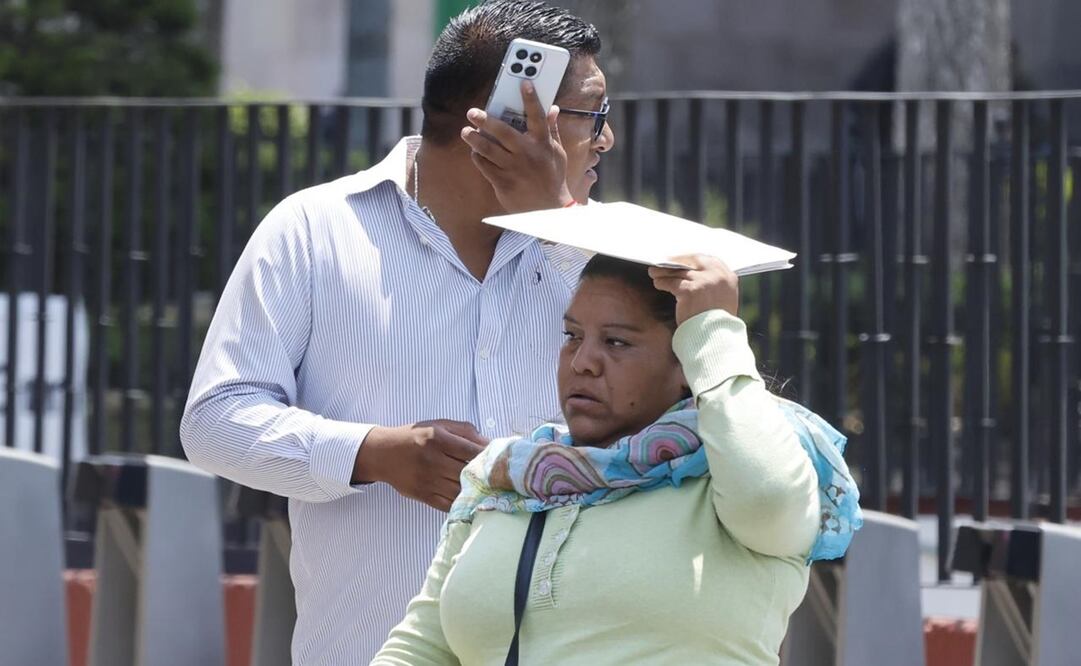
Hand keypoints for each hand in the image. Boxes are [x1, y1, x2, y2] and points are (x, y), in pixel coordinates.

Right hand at [353, 419, 487, 511]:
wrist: (383, 453)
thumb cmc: (415, 437)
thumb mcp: (438, 425)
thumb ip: (465, 431)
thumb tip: (490, 443)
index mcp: (438, 438)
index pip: (472, 450)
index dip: (489, 457)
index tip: (502, 460)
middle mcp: (432, 460)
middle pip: (467, 472)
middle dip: (485, 475)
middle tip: (500, 478)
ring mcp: (427, 480)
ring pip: (460, 490)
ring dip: (476, 491)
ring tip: (489, 490)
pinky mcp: (423, 495)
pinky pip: (448, 504)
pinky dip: (462, 503)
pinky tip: (471, 500)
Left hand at [460, 79, 574, 211]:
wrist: (548, 210)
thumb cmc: (552, 178)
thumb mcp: (557, 153)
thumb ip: (552, 130)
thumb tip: (553, 109)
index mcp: (543, 144)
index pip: (538, 116)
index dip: (531, 98)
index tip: (523, 83)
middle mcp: (528, 154)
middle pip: (503, 132)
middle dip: (486, 120)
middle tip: (472, 112)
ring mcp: (514, 169)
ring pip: (488, 150)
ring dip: (474, 139)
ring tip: (466, 132)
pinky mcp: (503, 183)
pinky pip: (484, 166)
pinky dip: (478, 157)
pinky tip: (475, 152)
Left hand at [648, 254, 739, 324]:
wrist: (715, 339)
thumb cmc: (717, 323)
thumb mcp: (724, 299)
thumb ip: (714, 283)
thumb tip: (693, 271)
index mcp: (729, 277)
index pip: (708, 259)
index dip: (691, 259)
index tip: (680, 260)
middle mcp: (718, 276)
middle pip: (693, 261)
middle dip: (676, 261)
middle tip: (664, 262)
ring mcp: (704, 281)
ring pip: (679, 271)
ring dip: (665, 271)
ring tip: (654, 272)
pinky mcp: (690, 290)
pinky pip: (672, 282)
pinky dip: (662, 282)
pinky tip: (658, 283)